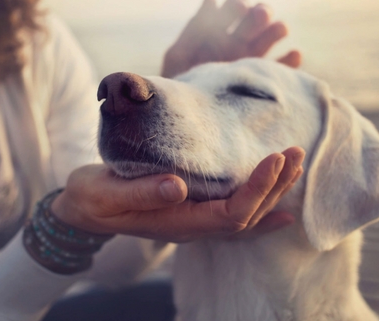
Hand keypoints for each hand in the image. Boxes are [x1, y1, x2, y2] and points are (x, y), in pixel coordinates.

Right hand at [51, 147, 304, 242]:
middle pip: (247, 215)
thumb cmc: (92, 199)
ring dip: (273, 192)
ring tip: (294, 165)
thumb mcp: (107, 193)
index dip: (256, 189)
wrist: (84, 210)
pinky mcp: (191, 209)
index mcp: (176, 222)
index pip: (230, 214)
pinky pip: (234, 215)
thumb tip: (177, 186)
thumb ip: (141, 193)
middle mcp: (192, 226)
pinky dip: (261, 210)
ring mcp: (194, 220)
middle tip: (294, 152)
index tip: (274, 158)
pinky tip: (282, 209)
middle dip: (274, 186)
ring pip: (245, 215)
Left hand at [161, 0, 301, 78]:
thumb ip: (195, 28)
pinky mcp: (263, 81)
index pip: (234, 8)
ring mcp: (252, 61)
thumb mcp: (179, 56)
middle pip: (256, 19)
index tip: (240, 8)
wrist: (188, 119)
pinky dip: (291, 61)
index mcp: (217, 32)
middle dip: (260, 13)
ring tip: (279, 29)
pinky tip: (293, 55)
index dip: (238, 5)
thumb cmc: (179, 87)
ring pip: (271, 38)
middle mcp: (238, 43)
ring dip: (277, 29)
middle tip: (260, 16)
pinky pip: (282, 69)